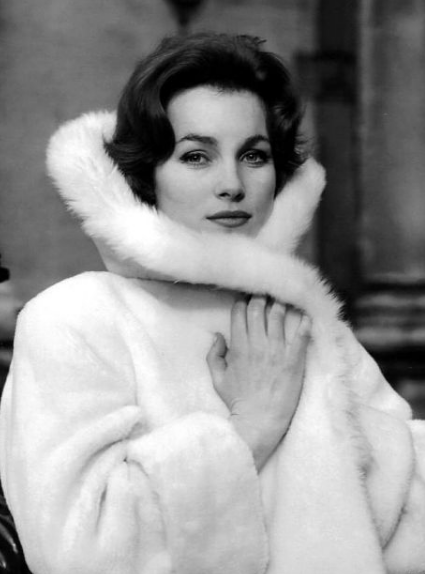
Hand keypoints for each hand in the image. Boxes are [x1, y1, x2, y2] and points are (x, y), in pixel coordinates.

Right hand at [207, 295, 310, 470]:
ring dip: (281, 303)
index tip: (248, 297)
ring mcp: (277, 351)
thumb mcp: (218, 378)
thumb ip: (214, 355)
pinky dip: (304, 322)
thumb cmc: (238, 401)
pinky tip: (306, 313)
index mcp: (238, 347)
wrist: (259, 422)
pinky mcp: (294, 360)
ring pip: (278, 316)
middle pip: (258, 309)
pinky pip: (301, 335)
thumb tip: (218, 336)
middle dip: (261, 296)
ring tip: (284, 296)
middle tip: (266, 291)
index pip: (239, 313)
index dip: (243, 302)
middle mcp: (257, 345)